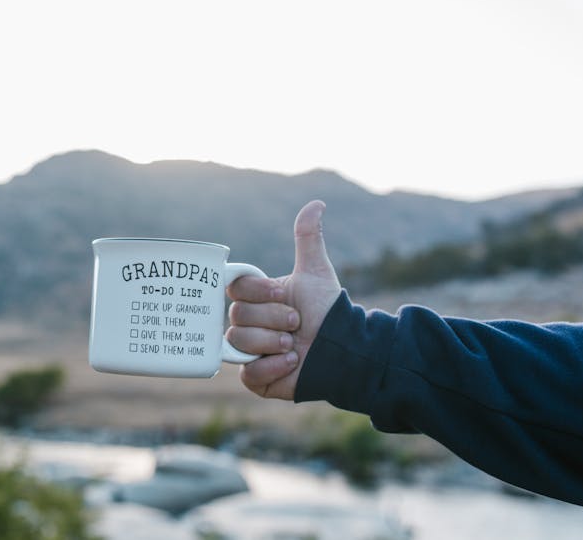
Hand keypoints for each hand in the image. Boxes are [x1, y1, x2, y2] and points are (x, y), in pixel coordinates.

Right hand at [226, 200, 341, 399]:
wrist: (347, 350)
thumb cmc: (328, 311)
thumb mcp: (315, 273)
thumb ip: (308, 238)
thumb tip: (316, 203)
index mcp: (257, 299)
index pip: (235, 288)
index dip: (258, 293)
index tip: (283, 294)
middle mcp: (249, 324)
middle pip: (237, 316)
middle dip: (273, 319)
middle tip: (296, 322)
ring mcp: (250, 352)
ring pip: (238, 342)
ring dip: (272, 342)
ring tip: (295, 345)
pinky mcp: (257, 379)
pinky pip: (247, 374)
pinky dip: (271, 368)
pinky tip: (292, 363)